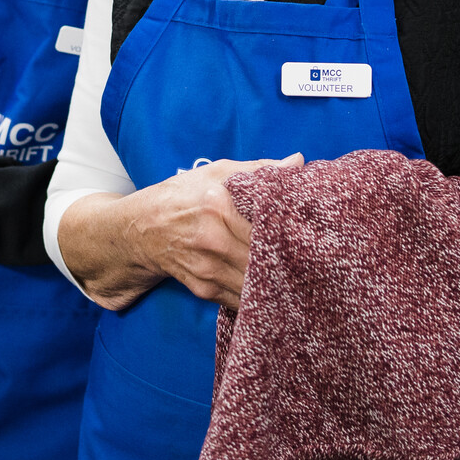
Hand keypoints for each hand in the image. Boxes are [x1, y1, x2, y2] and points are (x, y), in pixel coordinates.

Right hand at [61, 154, 303, 311]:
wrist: (140, 229)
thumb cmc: (181, 196)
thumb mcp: (217, 173)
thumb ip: (260, 170)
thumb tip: (298, 162)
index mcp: (218, 205)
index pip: (268, 225)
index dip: (295, 234)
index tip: (317, 236)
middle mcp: (212, 238)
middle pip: (265, 257)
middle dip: (293, 263)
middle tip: (319, 263)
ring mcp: (207, 266)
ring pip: (256, 283)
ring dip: (279, 284)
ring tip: (303, 279)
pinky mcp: (204, 288)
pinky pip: (241, 297)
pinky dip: (259, 295)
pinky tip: (276, 290)